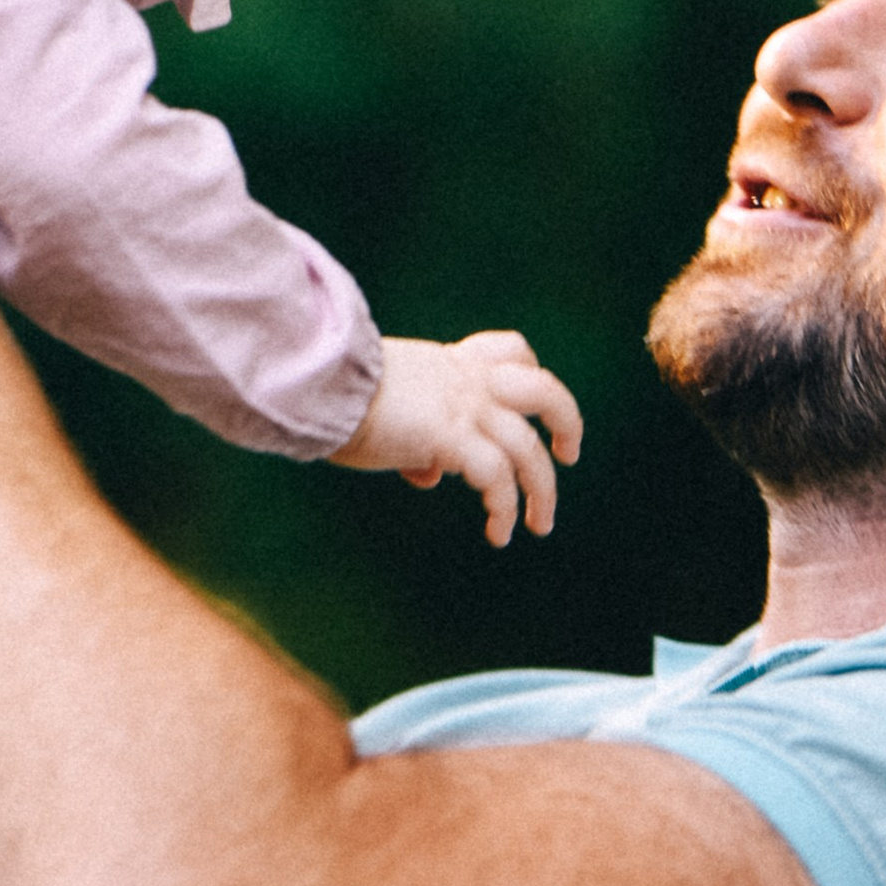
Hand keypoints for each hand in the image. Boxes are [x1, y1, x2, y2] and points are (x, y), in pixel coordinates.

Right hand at [331, 331, 582, 547]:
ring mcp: (463, 407)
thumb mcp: (386, 405)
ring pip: (528, 448)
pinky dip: (503, 509)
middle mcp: (468, 380)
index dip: (530, 377)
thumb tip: (430, 474)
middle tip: (568, 454)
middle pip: (544, 390)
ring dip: (542, 491)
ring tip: (538, 524)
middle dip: (567, 422)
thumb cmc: (334, 397)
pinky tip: (497, 533)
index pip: (512, 353)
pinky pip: (496, 479)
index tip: (528, 409)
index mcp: (452, 362)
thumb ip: (418, 434)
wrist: (318, 387)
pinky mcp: (450, 437)